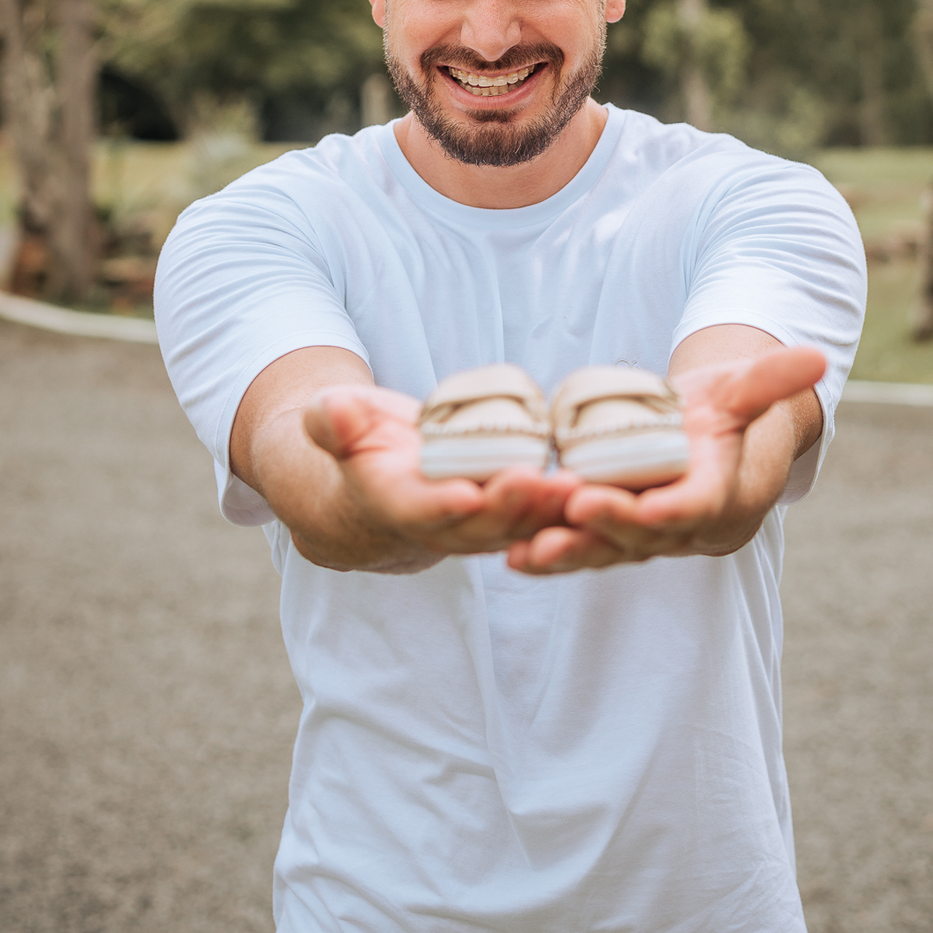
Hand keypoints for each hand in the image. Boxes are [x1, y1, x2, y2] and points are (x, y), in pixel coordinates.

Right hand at [300, 384, 579, 571]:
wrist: (382, 477)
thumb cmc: (359, 441)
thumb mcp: (335, 424)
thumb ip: (333, 420)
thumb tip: (331, 407)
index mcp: (398, 504)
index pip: (419, 511)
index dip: (441, 505)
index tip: (464, 494)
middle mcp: (443, 525)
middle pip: (479, 525)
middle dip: (509, 507)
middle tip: (538, 482)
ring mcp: (481, 525)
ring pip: (519, 525)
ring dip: (548, 511)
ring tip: (576, 485)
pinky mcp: (512, 513)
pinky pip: (544, 515)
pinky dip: (569, 506)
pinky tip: (601, 485)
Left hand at [504, 347, 825, 575]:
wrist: (714, 445)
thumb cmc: (728, 413)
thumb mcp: (746, 389)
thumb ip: (773, 379)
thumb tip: (819, 356)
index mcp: (723, 497)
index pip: (690, 510)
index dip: (656, 511)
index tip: (618, 502)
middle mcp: (689, 531)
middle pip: (643, 539)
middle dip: (601, 530)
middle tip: (561, 513)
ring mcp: (652, 542)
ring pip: (608, 553)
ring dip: (567, 554)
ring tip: (524, 551)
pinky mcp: (619, 542)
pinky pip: (585, 552)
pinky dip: (551, 557)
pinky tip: (513, 556)